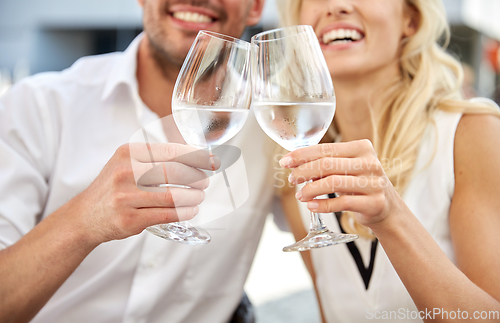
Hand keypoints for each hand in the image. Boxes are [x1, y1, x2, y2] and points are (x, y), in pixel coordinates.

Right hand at [68, 143, 219, 243]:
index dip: (197, 156)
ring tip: (199, 196)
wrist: (85, 215)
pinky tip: (191, 210)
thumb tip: (196, 156)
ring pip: (173, 196)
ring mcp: (125, 198)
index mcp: (127, 153)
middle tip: (205, 181)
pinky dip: (185, 212)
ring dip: (194, 197)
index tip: (212, 161)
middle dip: (197, 177)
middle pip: (174, 173)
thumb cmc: (114, 186)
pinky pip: (166, 215)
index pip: (171, 151)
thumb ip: (155, 157)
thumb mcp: (126, 162)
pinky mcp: (129, 220)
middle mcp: (125, 173)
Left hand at [279, 139, 401, 227]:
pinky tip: (311, 206)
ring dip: (311, 190)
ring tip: (300, 195)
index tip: (285, 162)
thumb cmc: (360, 183)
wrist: (386, 207)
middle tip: (292, 179)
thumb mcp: (347, 168)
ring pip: (333, 183)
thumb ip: (326, 163)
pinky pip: (342, 203)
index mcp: (361, 148)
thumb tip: (294, 163)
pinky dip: (322, 205)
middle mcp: (370, 163)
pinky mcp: (373, 203)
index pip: (326, 149)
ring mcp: (373, 183)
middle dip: (304, 172)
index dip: (302, 155)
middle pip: (327, 164)